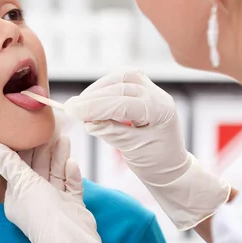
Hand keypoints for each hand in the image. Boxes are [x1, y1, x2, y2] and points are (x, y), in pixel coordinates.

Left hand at [0, 135, 111, 242]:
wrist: (69, 236)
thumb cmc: (41, 211)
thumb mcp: (20, 182)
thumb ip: (8, 162)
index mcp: (18, 196)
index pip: (18, 168)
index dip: (24, 149)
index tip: (28, 131)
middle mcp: (35, 199)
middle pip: (39, 168)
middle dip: (44, 150)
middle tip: (49, 130)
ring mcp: (55, 202)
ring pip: (56, 173)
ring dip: (59, 156)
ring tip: (63, 138)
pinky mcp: (72, 205)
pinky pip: (71, 185)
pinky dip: (72, 174)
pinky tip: (73, 162)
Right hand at [65, 69, 230, 230]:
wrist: (170, 165)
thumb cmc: (155, 162)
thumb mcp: (132, 150)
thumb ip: (110, 131)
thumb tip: (86, 120)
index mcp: (160, 111)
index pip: (124, 102)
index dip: (95, 106)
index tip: (72, 112)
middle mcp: (158, 95)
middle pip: (121, 85)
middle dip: (93, 97)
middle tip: (71, 108)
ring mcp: (152, 90)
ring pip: (121, 77)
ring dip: (98, 89)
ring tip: (81, 104)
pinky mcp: (144, 89)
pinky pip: (122, 80)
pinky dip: (105, 87)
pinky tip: (93, 98)